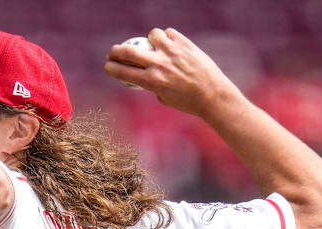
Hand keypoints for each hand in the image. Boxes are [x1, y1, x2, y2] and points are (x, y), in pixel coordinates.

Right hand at [104, 28, 242, 118]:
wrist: (214, 95)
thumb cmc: (188, 102)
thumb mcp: (164, 98)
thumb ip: (152, 85)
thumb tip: (142, 75)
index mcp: (152, 81)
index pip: (122, 72)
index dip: (111, 67)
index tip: (107, 66)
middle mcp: (159, 65)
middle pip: (128, 51)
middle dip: (115, 51)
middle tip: (113, 52)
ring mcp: (173, 52)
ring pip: (152, 35)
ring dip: (149, 39)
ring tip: (153, 45)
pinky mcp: (186, 44)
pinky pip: (169, 33)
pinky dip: (167, 37)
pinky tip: (170, 44)